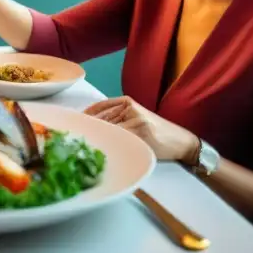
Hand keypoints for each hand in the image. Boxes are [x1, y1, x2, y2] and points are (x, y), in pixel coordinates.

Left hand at [83, 96, 198, 161]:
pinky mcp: (140, 130)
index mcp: (125, 101)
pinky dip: (109, 144)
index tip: (71, 126)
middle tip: (72, 140)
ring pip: (107, 129)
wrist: (181, 141)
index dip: (83, 118)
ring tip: (82, 147)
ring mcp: (134, 118)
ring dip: (95, 138)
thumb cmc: (155, 133)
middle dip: (87, 130)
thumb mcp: (134, 119)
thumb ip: (115, 119)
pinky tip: (102, 150)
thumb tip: (89, 127)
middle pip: (99, 119)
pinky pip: (119, 138)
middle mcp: (128, 107)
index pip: (97, 108)